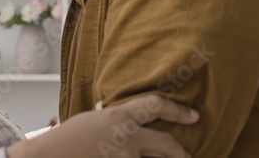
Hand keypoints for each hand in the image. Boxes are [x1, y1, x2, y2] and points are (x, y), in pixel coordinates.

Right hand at [6, 94, 198, 157]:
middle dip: (181, 153)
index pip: (156, 106)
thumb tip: (105, 107)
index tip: (194, 116)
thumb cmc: (64, 141)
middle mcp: (125, 137)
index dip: (178, 111)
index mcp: (118, 117)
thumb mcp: (88, 121)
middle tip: (189, 157)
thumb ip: (104, 117)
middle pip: (167, 144)